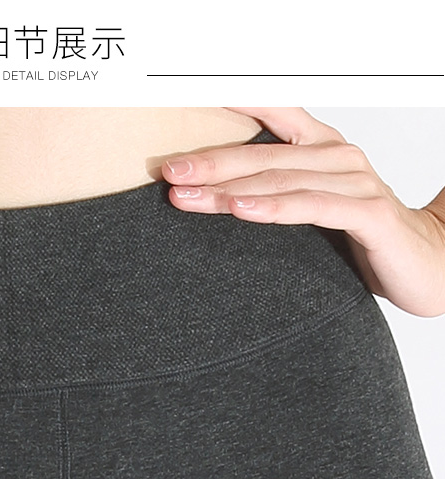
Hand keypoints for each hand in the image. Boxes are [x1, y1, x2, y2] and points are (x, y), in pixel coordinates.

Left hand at [162, 107, 444, 317]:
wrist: (425, 266)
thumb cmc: (364, 238)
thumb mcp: (316, 207)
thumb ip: (278, 194)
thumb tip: (217, 195)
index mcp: (323, 148)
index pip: (275, 114)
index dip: (234, 103)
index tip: (186, 103)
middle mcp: (338, 156)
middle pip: (264, 154)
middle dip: (211, 162)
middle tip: (170, 170)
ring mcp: (354, 182)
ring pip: (280, 180)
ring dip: (228, 188)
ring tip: (187, 194)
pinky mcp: (367, 214)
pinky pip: (311, 206)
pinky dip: (272, 208)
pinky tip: (240, 209)